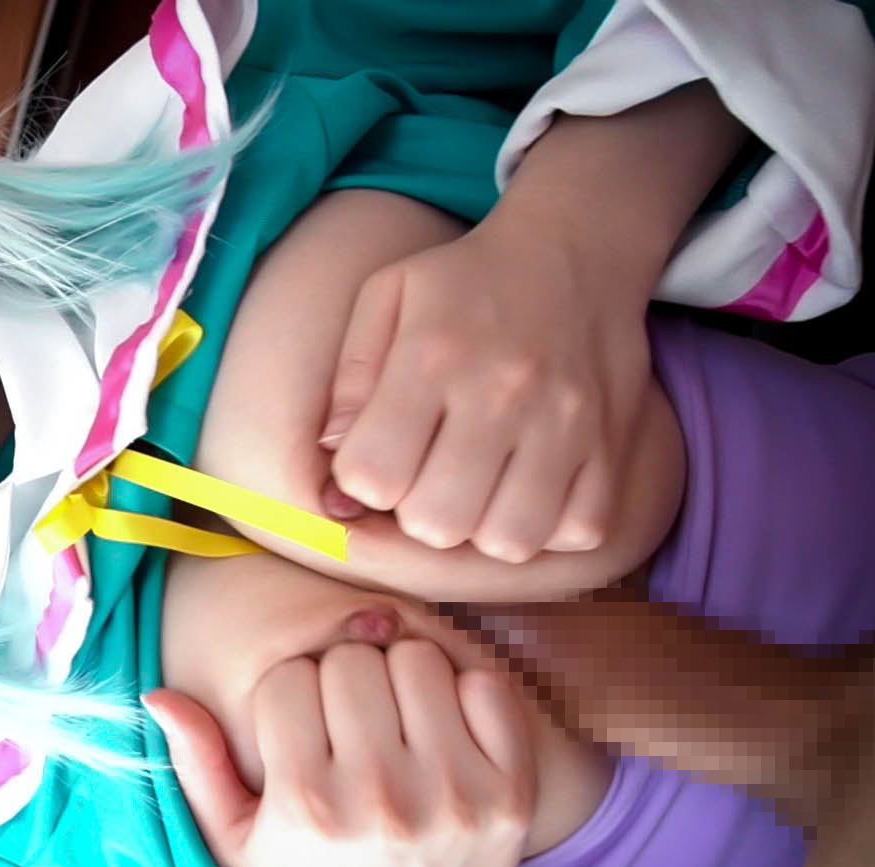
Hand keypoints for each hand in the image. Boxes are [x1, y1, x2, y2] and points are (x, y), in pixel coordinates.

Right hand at [146, 640, 534, 866]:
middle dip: (344, 679)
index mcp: (307, 804)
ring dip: (400, 678)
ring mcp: (453, 793)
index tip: (303, 727)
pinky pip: (484, 684)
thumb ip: (194, 763)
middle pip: (350, 660)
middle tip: (352, 719)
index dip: (291, 694)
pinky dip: (464, 694)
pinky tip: (445, 731)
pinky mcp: (511, 791)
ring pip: (414, 658)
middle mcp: (379, 799)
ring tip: (396, 720)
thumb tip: (157, 694)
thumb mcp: (235, 835)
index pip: (287, 679)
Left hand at [318, 218, 651, 563]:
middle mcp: (502, 393)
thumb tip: (331, 455)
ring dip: (481, 528)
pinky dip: (548, 526)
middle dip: (416, 512)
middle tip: (425, 476)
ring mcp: (567, 423)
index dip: (361, 479)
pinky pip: (578, 531)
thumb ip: (349, 377)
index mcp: (432, 356)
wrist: (576, 247)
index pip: (371, 476)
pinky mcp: (613, 443)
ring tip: (476, 488)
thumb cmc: (463, 281)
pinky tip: (527, 489)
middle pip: (437, 522)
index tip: (377, 454)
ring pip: (508, 541)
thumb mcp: (386, 296)